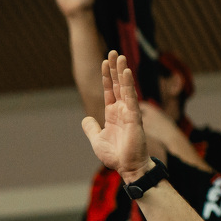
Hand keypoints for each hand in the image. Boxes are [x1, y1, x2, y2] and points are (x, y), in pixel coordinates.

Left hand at [81, 52, 151, 180]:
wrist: (127, 168)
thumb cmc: (115, 156)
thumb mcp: (97, 140)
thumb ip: (91, 128)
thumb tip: (86, 119)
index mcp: (113, 114)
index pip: (110, 90)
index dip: (107, 76)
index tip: (105, 62)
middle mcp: (122, 110)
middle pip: (118, 84)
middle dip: (115, 68)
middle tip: (113, 52)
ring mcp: (129, 112)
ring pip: (125, 87)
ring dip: (122, 71)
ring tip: (120, 56)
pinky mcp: (134, 117)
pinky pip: (131, 98)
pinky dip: (128, 85)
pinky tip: (126, 72)